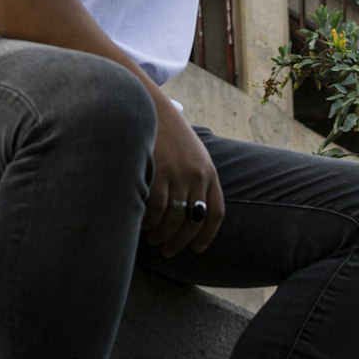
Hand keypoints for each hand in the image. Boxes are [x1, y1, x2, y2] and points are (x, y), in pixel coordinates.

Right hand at [142, 95, 224, 257]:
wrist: (150, 106)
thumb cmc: (168, 134)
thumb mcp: (191, 153)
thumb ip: (196, 178)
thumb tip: (190, 212)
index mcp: (209, 172)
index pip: (215, 212)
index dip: (207, 235)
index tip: (197, 248)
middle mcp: (197, 175)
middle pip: (194, 220)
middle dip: (181, 241)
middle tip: (169, 251)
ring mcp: (178, 173)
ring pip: (175, 218)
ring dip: (163, 235)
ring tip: (154, 240)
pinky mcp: (158, 171)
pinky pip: (157, 208)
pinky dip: (150, 222)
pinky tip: (143, 225)